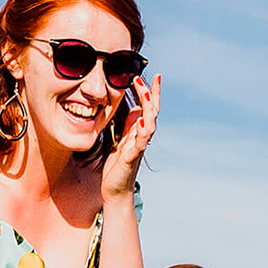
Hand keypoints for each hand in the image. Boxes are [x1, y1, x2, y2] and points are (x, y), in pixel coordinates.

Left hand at [100, 74, 160, 201]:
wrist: (114, 191)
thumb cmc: (116, 167)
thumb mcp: (120, 140)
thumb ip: (127, 125)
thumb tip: (134, 107)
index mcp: (138, 132)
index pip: (148, 108)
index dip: (151, 92)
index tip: (151, 75)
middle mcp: (141, 138)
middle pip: (152, 112)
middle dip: (152, 95)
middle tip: (149, 78)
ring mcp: (138, 148)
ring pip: (149, 125)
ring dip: (149, 109)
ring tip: (146, 93)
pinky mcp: (131, 159)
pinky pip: (139, 143)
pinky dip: (141, 131)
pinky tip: (140, 121)